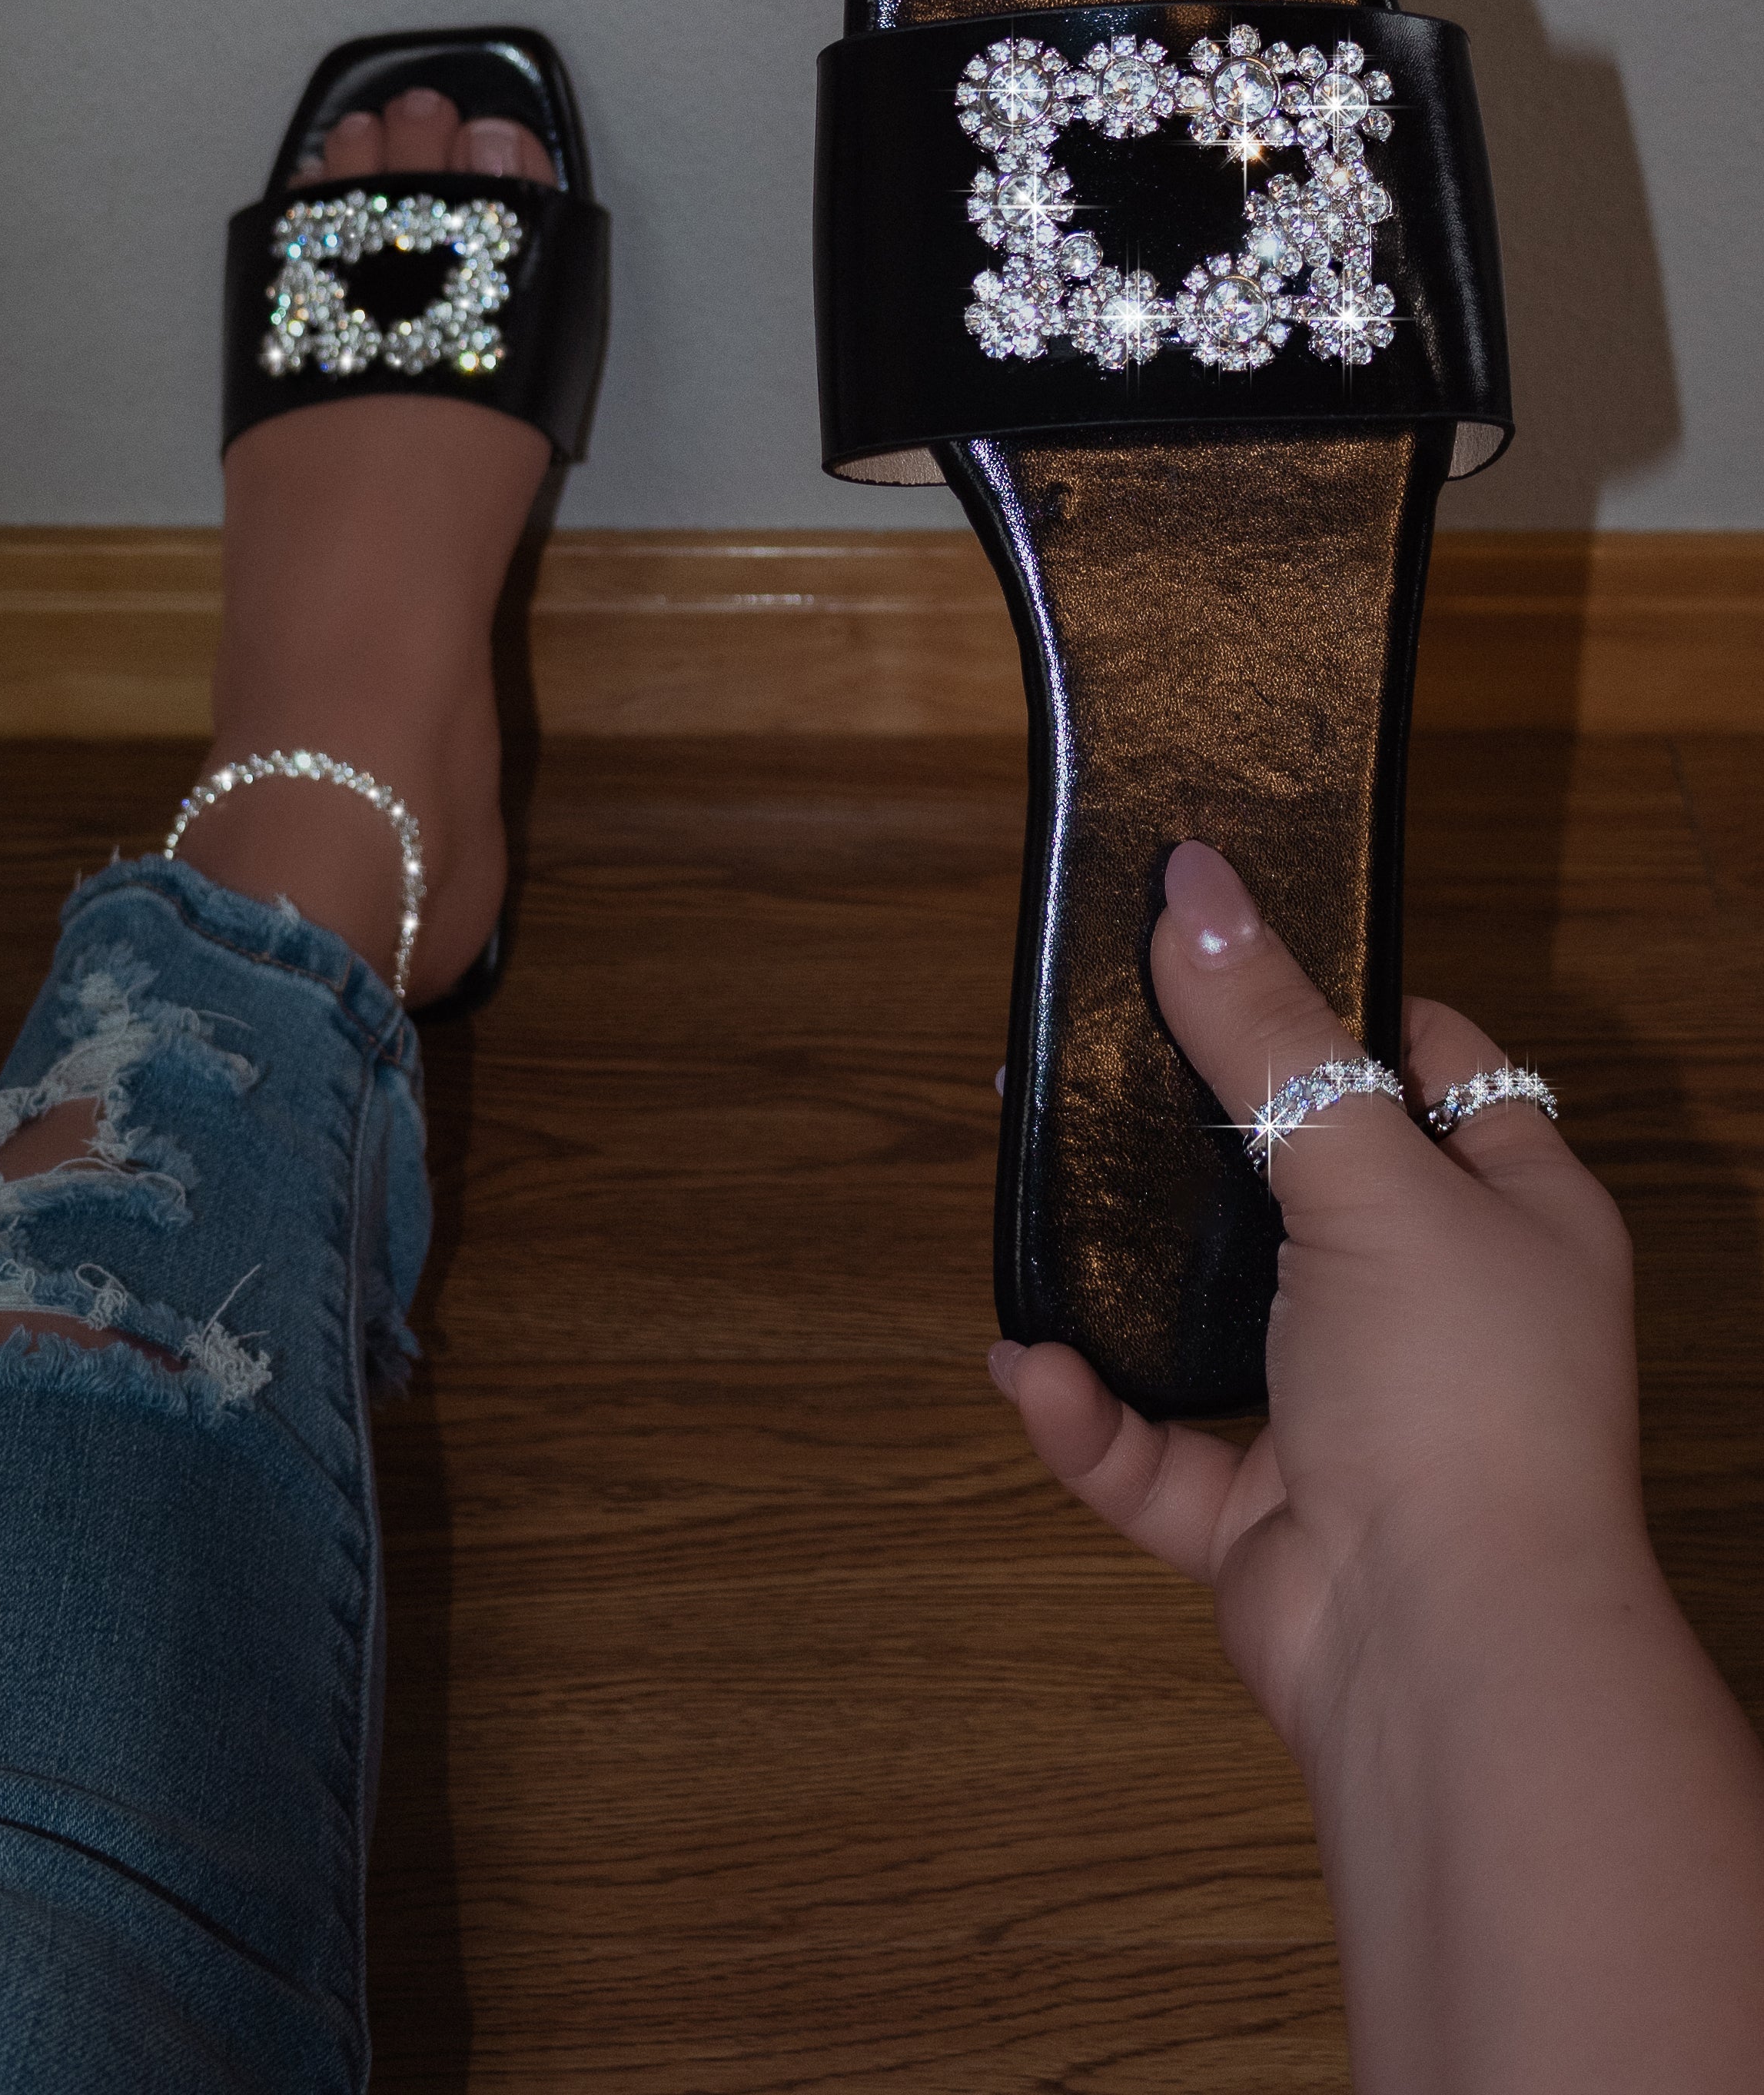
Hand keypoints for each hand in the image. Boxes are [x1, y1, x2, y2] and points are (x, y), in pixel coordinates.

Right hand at [990, 837, 1642, 1770]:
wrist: (1444, 1654)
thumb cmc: (1456, 1393)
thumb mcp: (1366, 1178)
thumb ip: (1269, 1036)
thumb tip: (1193, 881)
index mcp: (1511, 1215)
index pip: (1437, 1069)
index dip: (1344, 1005)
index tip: (1230, 951)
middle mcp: (1438, 1308)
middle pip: (1301, 1184)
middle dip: (1189, 1138)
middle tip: (1080, 1065)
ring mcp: (1348, 1414)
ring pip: (1209, 1318)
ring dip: (1117, 1281)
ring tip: (1024, 1202)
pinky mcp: (1265, 1512)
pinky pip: (1156, 1451)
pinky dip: (1092, 1418)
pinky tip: (1030, 1370)